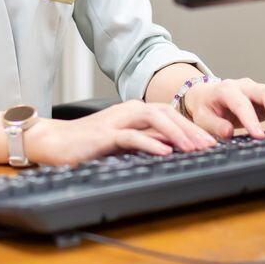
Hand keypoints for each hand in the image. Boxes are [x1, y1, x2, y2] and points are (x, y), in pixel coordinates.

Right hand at [25, 100, 217, 166]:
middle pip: (166, 113)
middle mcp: (128, 111)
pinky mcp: (105, 134)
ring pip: (153, 119)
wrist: (54, 142)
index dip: (191, 126)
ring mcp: (117, 120)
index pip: (169, 114)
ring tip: (193, 148)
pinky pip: (132, 136)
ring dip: (176, 133)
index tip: (210, 142)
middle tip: (210, 145)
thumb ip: (143, 142)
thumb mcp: (121, 142)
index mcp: (133, 112)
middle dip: (190, 129)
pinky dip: (150, 142)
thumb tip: (171, 152)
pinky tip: (164, 152)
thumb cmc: (86, 144)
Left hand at [184, 77, 264, 140]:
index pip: (241, 103)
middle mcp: (245, 86)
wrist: (207, 96)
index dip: (251, 119)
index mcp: (226, 90)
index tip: (258, 136)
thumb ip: (214, 125)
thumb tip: (228, 132)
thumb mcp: (202, 118)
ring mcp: (258, 90)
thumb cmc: (206, 108)